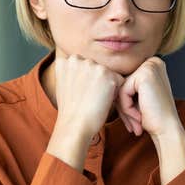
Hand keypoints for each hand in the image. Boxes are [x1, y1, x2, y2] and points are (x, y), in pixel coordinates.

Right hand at [46, 54, 124, 169]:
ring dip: (107, 85)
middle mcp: (77, 59)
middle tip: (89, 98)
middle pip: (97, 67)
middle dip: (98, 80)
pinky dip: (116, 92)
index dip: (86, 80)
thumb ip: (74, 72)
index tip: (81, 93)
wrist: (75, 125)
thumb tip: (87, 69)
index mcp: (65, 61)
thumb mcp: (65, 85)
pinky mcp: (107, 74)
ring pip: (108, 73)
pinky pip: (120, 80)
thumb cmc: (71, 110)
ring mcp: (92, 65)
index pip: (84, 65)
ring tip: (95, 100)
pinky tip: (104, 101)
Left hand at [115, 56, 181, 137]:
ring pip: (120, 87)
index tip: (130, 119)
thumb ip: (127, 85)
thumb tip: (106, 80)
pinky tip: (139, 117)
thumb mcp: (138, 96)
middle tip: (132, 124)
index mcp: (152, 64)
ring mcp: (149, 66)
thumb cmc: (153, 118)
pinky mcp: (145, 75)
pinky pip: (122, 92)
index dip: (124, 101)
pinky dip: (127, 108)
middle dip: (123, 105)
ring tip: (135, 123)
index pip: (126, 80)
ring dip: (124, 108)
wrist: (168, 130)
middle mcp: (152, 62)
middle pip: (122, 82)